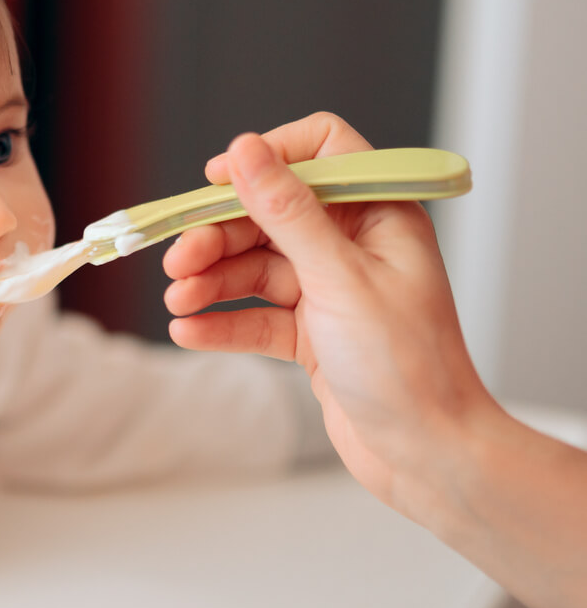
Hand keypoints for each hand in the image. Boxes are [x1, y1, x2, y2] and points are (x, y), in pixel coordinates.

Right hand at [162, 113, 493, 517]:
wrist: (430, 458)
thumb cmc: (408, 367)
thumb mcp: (340, 279)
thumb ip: (287, 212)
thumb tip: (245, 149)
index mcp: (378, 215)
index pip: (319, 153)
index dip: (264, 160)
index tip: (214, 182)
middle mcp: (353, 245)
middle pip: (268, 216)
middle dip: (218, 237)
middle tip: (177, 263)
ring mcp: (330, 291)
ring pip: (254, 268)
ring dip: (210, 282)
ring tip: (177, 303)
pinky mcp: (311, 335)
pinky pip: (255, 316)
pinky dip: (221, 322)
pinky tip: (189, 331)